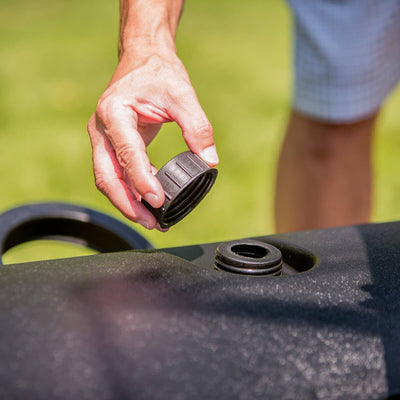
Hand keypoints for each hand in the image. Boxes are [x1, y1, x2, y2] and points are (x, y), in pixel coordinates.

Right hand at [87, 52, 218, 229]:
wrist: (143, 58)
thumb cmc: (159, 73)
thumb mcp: (182, 94)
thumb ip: (197, 127)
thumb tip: (210, 161)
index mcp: (115, 113)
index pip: (126, 154)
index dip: (141, 180)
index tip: (158, 201)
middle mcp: (102, 128)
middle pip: (107, 176)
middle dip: (128, 203)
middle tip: (151, 222)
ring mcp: (103, 137)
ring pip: (109, 178)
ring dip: (128, 202)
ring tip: (152, 219)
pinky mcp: (112, 144)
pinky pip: (117, 172)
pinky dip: (132, 189)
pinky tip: (150, 199)